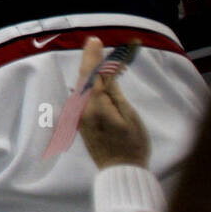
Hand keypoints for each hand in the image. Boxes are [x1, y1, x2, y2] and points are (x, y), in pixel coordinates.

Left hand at [77, 37, 148, 169]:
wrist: (120, 171)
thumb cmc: (132, 145)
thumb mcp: (129, 116)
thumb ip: (113, 92)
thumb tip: (102, 73)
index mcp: (94, 106)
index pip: (93, 74)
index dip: (94, 56)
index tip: (94, 40)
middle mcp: (81, 109)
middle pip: (84, 78)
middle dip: (89, 59)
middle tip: (93, 42)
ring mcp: (78, 116)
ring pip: (81, 86)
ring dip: (89, 71)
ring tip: (96, 55)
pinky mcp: (79, 121)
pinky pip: (81, 96)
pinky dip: (88, 84)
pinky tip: (94, 78)